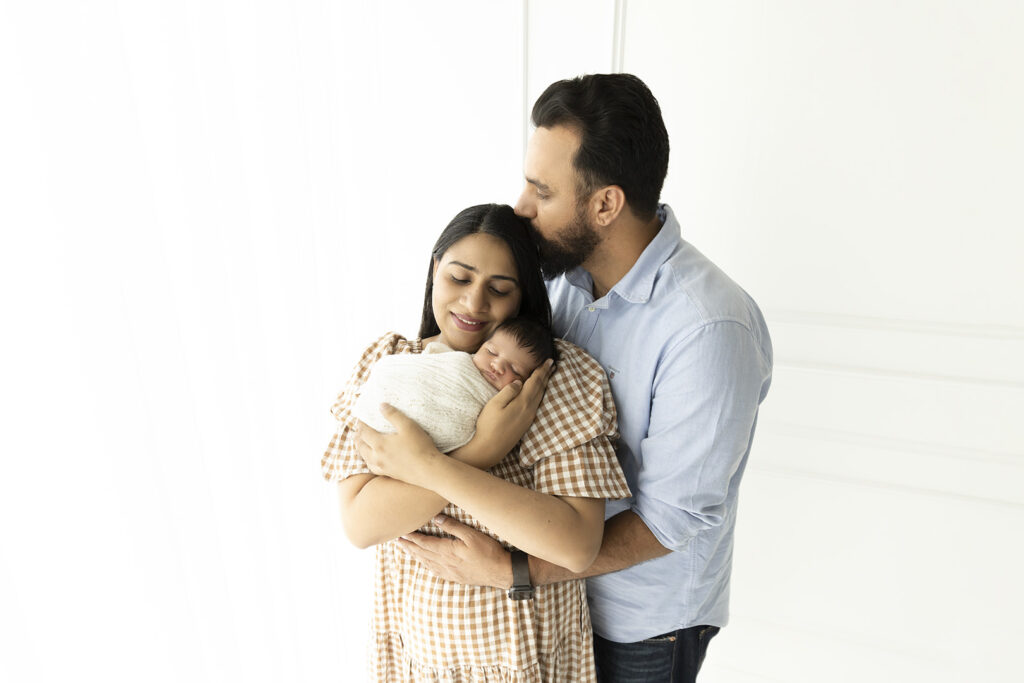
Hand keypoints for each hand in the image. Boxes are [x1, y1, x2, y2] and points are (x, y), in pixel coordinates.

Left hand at [355, 404, 439, 485]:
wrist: (428, 470)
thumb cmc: (420, 446)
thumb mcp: (408, 426)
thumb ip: (393, 415)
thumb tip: (381, 405)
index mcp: (379, 443)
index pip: (364, 432)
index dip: (361, 425)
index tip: (360, 419)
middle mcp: (377, 456)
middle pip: (361, 445)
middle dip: (358, 437)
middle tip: (357, 430)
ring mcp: (382, 466)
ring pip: (365, 457)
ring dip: (361, 448)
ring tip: (361, 443)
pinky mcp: (388, 473)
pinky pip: (372, 467)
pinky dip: (368, 460)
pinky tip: (371, 460)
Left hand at [397, 514, 513, 587]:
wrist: (501, 572)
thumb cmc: (489, 552)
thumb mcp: (472, 535)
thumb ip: (453, 527)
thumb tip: (436, 519)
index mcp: (448, 551)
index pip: (425, 544)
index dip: (412, 538)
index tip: (401, 533)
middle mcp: (445, 563)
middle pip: (422, 554)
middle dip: (409, 547)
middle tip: (397, 541)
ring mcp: (450, 572)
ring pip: (427, 563)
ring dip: (415, 555)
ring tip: (407, 549)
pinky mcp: (455, 577)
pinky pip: (435, 571)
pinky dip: (426, 565)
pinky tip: (424, 563)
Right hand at [471, 358, 553, 459]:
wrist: (489, 449)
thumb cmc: (488, 425)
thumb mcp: (495, 404)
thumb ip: (508, 391)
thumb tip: (519, 382)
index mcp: (522, 402)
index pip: (535, 382)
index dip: (542, 370)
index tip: (549, 360)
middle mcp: (529, 410)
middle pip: (540, 389)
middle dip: (546, 376)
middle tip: (552, 365)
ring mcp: (528, 418)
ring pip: (540, 397)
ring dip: (544, 385)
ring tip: (547, 376)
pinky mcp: (525, 425)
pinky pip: (536, 405)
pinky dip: (540, 395)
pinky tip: (538, 395)